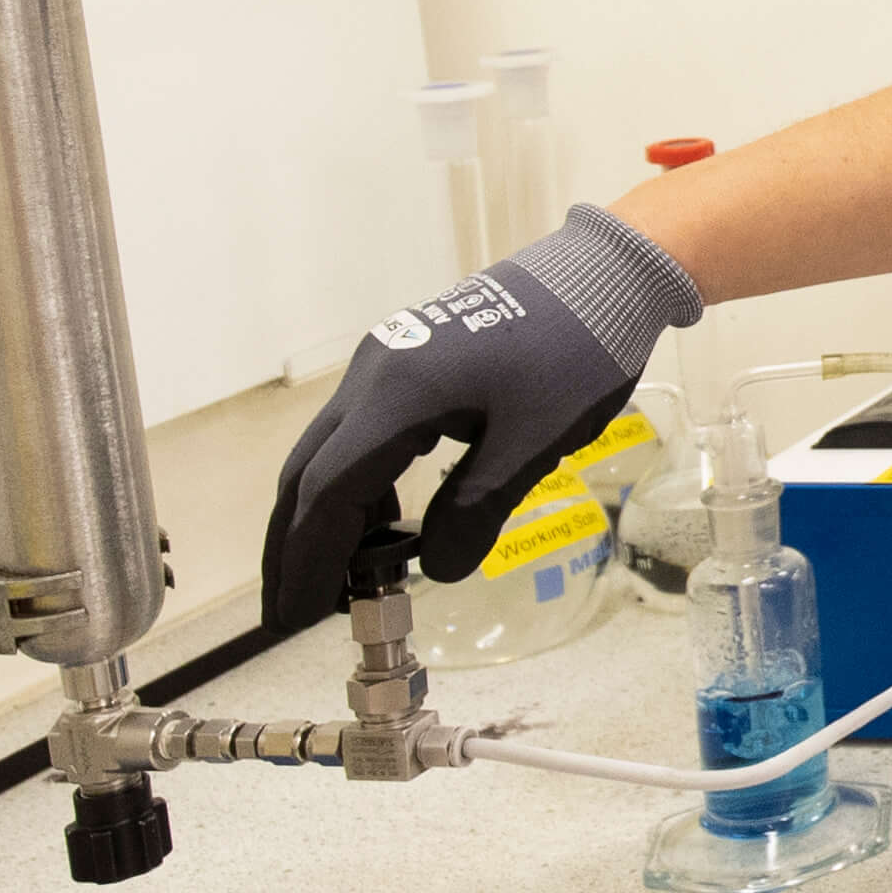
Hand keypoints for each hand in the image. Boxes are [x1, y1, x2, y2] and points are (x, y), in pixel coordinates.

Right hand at [258, 209, 700, 637]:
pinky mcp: (404, 362)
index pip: (327, 493)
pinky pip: (359, 435)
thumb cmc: (575, 354)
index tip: (296, 617)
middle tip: (290, 615)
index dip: (308, 560)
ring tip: (337, 583)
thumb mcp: (534, 442)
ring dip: (324, 519)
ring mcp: (384, 363)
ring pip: (328, 453)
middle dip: (294, 548)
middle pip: (307, 474)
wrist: (601, 275)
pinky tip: (382, 527)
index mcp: (396, 396)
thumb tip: (438, 570)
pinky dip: (357, 487)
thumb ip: (478, 507)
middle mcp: (371, 376)